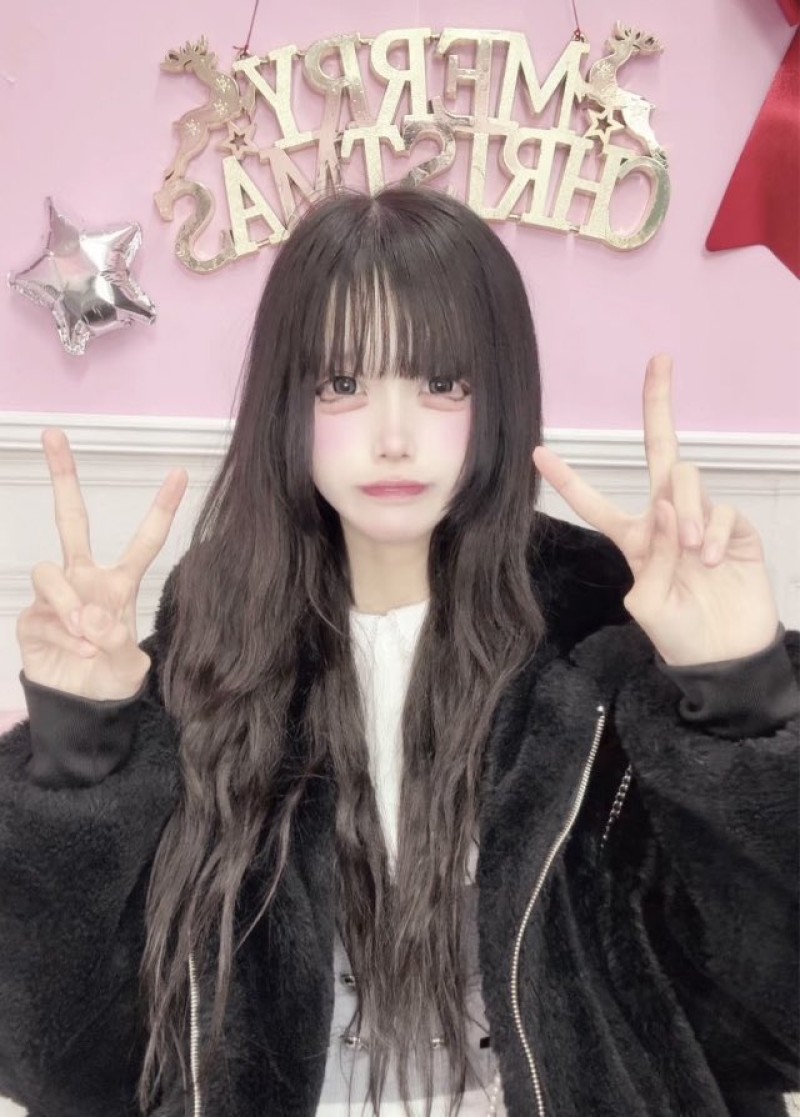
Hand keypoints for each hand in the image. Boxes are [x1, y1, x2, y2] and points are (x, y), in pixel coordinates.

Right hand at [16, 428, 187, 699]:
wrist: (80, 708)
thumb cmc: (110, 678)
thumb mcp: (129, 665)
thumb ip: (117, 642)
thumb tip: (90, 617)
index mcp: (119, 583)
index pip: (144, 541)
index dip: (161, 509)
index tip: (180, 473)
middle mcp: (85, 579)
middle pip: (71, 519)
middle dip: (62, 477)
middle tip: (53, 435)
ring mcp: (56, 595)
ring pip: (50, 572)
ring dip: (69, 604)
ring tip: (86, 635)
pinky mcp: (32, 616)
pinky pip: (42, 612)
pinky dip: (62, 635)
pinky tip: (76, 650)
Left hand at [532, 354, 779, 666]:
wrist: (726, 657)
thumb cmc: (679, 635)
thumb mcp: (647, 603)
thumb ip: (653, 555)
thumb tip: (670, 507)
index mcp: (633, 537)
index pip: (595, 501)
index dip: (568, 479)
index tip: (538, 453)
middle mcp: (666, 519)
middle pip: (660, 449)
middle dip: (659, 404)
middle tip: (660, 360)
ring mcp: (702, 518)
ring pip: (685, 480)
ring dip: (687, 512)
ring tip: (695, 556)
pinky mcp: (736, 527)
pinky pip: (722, 509)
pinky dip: (715, 532)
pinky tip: (712, 561)